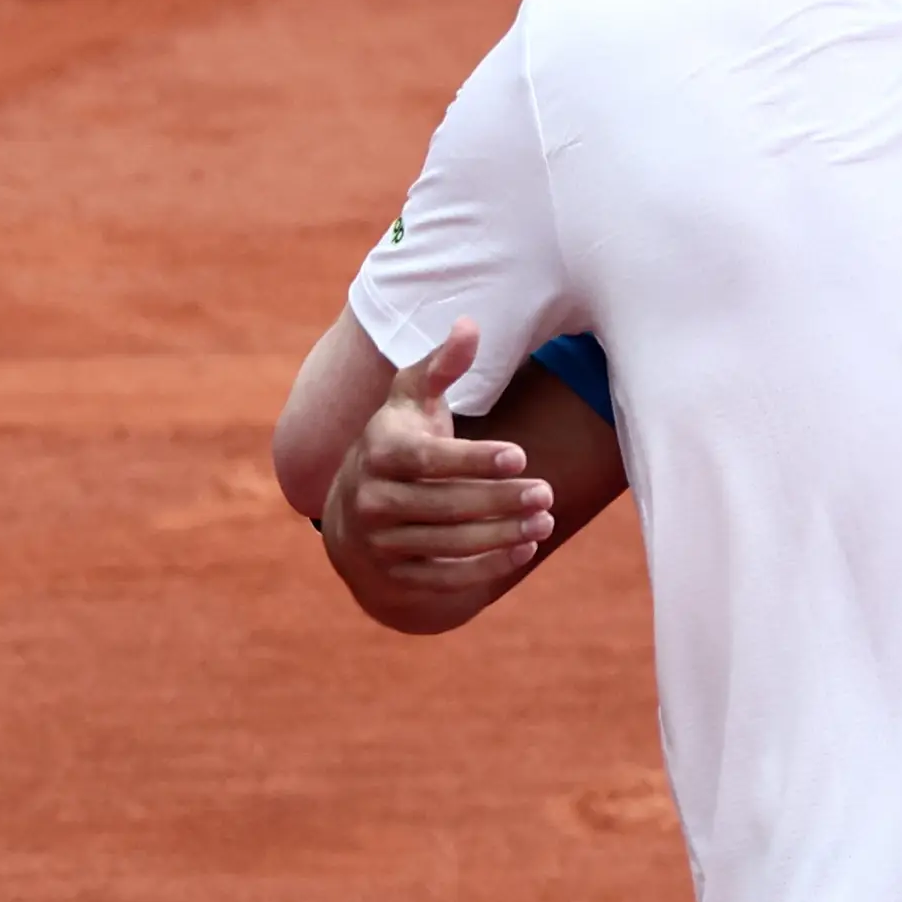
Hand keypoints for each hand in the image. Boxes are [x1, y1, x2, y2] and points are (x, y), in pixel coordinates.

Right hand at [321, 321, 554, 602]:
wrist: (354, 511)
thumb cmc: (399, 443)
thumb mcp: (411, 400)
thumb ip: (441, 365)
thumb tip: (470, 324)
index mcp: (378, 452)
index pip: (428, 459)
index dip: (474, 459)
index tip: (521, 455)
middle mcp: (371, 499)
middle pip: (444, 504)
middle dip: (500, 499)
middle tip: (547, 492)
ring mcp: (380, 542)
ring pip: (448, 542)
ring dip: (502, 534)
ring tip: (546, 520)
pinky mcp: (394, 575)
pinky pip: (444, 576)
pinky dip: (487, 567)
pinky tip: (525, 548)